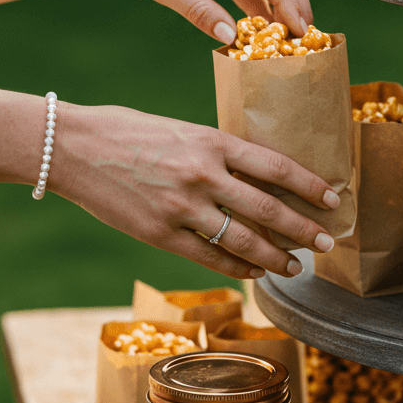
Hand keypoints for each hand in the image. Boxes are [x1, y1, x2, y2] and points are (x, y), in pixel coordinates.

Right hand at [52, 102, 336, 279]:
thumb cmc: (124, 131)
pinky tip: (253, 273)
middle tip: (326, 241)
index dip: (309, 184)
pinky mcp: (159, 234)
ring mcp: (181, 208)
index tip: (332, 197)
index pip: (275, 165)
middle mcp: (202, 175)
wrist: (71, 147)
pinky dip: (236, 267)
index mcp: (210, 141)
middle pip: (267, 209)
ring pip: (243, 241)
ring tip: (294, 267)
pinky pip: (209, 258)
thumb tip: (253, 173)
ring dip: (274, 257)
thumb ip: (214, 151)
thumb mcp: (179, 129)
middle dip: (303, 229)